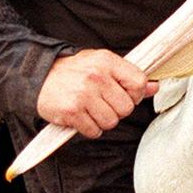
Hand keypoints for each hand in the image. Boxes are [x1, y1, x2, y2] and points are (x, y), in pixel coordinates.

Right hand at [36, 49, 158, 137]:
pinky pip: (94, 131)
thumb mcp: (102, 65)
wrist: (37, 77)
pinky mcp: (71, 112)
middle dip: (117, 110)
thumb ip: (128, 77)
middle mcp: (96, 77)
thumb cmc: (74, 72)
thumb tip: (155, 87)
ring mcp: (83, 95)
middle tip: (102, 103)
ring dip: (103, 121)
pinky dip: (89, 128)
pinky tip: (81, 117)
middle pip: (126, 108)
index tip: (123, 95)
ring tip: (90, 110)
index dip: (135, 94)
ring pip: (112, 122)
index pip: (139, 82)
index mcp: (107, 61)